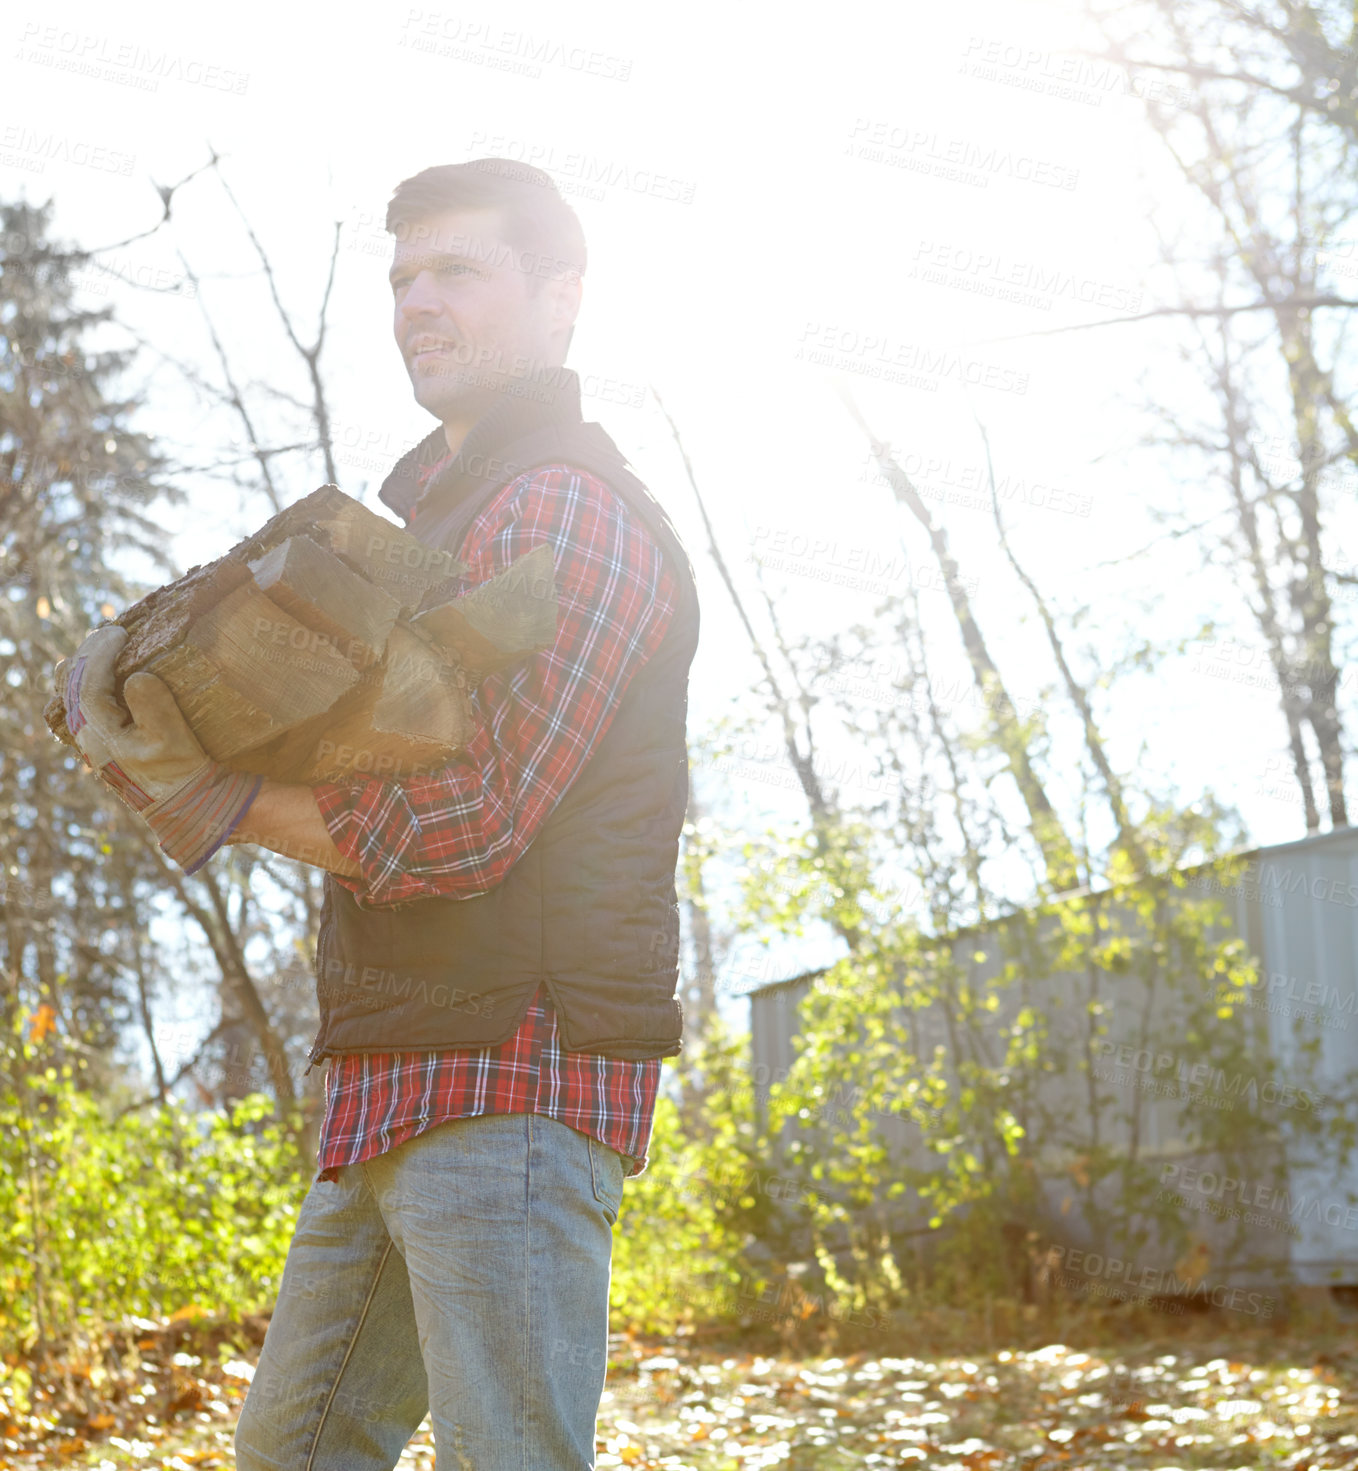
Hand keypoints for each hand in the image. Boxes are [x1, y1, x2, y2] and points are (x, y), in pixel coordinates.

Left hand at [60, 625, 209, 807]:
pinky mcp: (106, 745)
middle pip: (73, 687)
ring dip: (85, 669)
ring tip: (99, 648)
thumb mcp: (173, 738)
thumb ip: (153, 705)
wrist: (185, 805)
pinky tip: (101, 676)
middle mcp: (89, 738)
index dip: (101, 653)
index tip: (120, 632)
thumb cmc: (182, 772)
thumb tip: (137, 677)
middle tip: (111, 633)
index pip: (88, 683)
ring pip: (73, 696)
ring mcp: (94, 742)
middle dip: (89, 655)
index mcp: (100, 734)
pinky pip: (85, 707)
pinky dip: (90, 684)